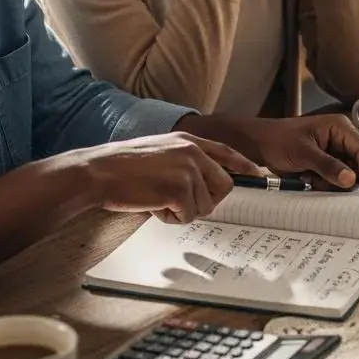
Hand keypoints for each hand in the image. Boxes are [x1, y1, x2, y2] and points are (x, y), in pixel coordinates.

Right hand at [74, 132, 260, 223]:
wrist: (100, 171)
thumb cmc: (123, 166)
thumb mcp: (160, 151)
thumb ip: (185, 159)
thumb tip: (203, 182)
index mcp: (188, 141)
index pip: (226, 152)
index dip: (244, 165)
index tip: (258, 173)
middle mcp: (193, 153)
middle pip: (224, 186)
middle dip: (205, 200)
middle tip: (179, 201)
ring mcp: (188, 170)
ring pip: (205, 205)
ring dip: (182, 210)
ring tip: (157, 198)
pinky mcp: (180, 190)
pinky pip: (188, 216)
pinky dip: (170, 217)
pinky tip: (153, 204)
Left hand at [209, 113, 358, 194]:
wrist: (258, 145)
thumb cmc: (278, 141)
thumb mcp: (303, 153)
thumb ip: (327, 165)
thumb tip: (351, 179)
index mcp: (340, 127)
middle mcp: (342, 139)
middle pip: (358, 166)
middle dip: (341, 179)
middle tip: (318, 180)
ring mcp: (335, 152)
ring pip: (347, 177)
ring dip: (330, 183)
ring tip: (309, 178)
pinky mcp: (328, 164)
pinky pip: (336, 180)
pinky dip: (324, 184)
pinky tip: (307, 179)